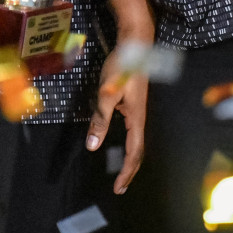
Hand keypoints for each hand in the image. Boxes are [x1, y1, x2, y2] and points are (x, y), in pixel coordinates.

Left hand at [88, 50, 146, 193]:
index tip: (119, 187)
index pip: (134, 151)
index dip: (127, 170)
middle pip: (138, 149)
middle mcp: (139, 116)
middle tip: (120, 187)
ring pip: (136, 141)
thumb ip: (101, 119)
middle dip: (130, 170)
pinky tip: (119, 143)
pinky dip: (127, 145)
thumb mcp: (108, 93)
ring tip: (122, 172)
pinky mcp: (132, 104)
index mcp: (136, 116)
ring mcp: (137, 110)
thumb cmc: (123, 67)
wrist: (137, 45)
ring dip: (130, 159)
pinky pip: (132, 132)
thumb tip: (93, 146)